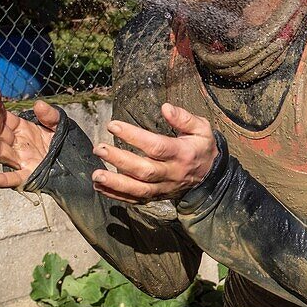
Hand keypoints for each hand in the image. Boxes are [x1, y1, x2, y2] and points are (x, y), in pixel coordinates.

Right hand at [0, 85, 59, 187]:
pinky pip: (12, 179)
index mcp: (20, 129)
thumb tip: (38, 105)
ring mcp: (20, 160)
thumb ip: (50, 116)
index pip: (3, 116)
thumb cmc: (63, 143)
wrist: (77, 165)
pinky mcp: (28, 176)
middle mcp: (15, 144)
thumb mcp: (59, 124)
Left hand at [90, 103, 217, 203]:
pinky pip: (136, 199)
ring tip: (96, 175)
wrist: (210, 176)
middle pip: (144, 170)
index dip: (134, 136)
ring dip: (116, 183)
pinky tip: (100, 188)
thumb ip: (184, 118)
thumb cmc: (202, 147)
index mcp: (182, 153)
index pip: (156, 146)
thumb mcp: (202, 128)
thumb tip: (165, 107)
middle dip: (120, 160)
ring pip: (139, 189)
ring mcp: (164, 187)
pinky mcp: (157, 196)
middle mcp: (172, 173)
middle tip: (99, 149)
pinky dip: (117, 195)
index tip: (113, 125)